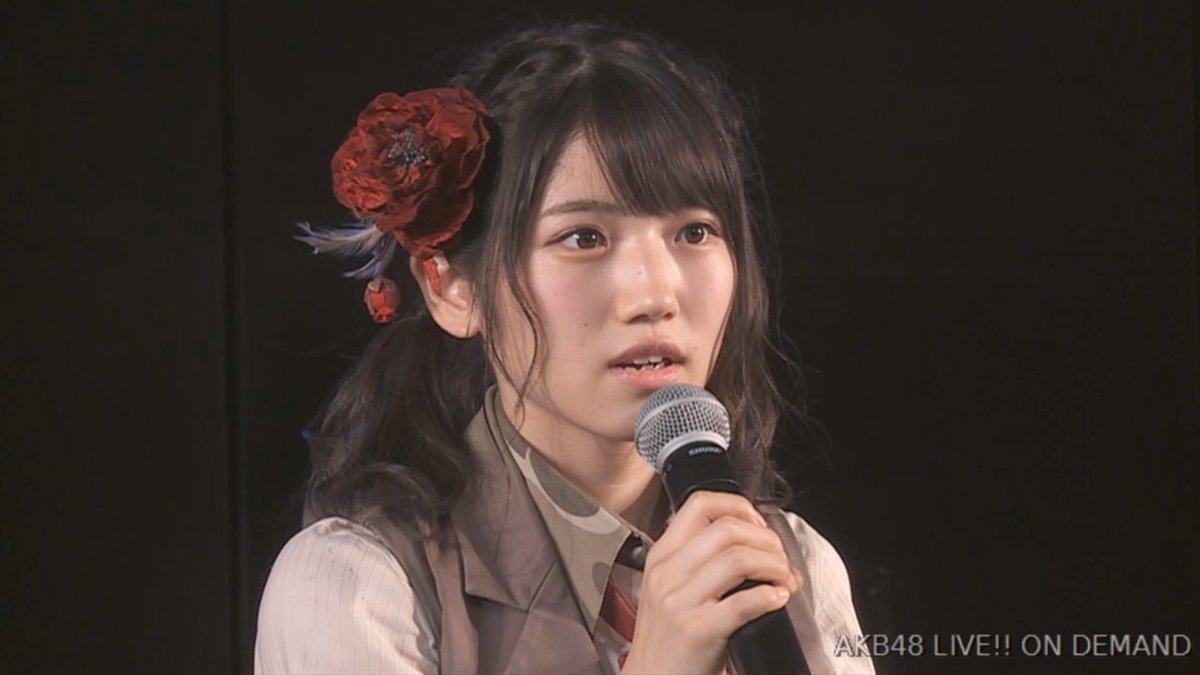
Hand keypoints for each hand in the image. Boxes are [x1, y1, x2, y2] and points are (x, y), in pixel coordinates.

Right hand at [620, 491, 801, 674]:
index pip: (700, 505)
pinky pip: (745, 603)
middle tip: (779, 560)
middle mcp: (667, 574)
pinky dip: (771, 597)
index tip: (758, 525)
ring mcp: (679, 602)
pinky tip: (777, 600)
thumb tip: (760, 548)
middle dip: (767, 541)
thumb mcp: (669, 589)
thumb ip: (701, 562)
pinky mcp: (697, 631)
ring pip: (739, 559)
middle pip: (728, 530)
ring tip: (782, 580)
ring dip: (774, 567)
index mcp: (661, 556)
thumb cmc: (667, 639)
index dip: (739, 507)